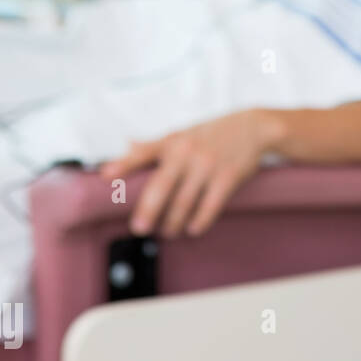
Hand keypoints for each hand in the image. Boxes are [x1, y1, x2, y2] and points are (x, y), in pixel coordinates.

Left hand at [99, 109, 277, 237]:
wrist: (254, 128)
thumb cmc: (213, 133)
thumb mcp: (183, 133)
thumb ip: (155, 144)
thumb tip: (127, 144)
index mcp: (174, 142)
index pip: (144, 152)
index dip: (124, 163)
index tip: (106, 176)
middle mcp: (188, 153)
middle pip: (162, 186)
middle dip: (149, 210)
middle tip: (139, 229)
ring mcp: (208, 166)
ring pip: (185, 201)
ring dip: (173, 222)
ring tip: (167, 232)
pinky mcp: (228, 178)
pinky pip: (210, 205)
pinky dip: (199, 221)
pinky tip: (193, 229)